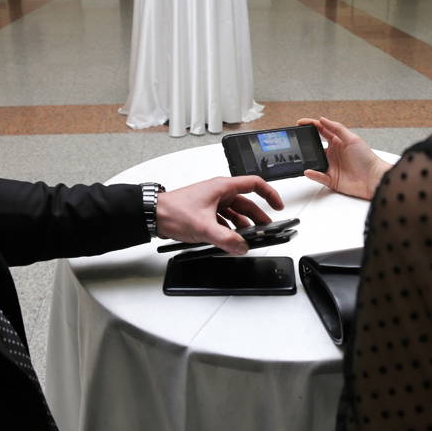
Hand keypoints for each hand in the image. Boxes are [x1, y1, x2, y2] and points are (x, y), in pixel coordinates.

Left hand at [155, 176, 284, 254]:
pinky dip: (230, 228)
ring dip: (243, 225)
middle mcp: (218, 192)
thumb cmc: (173, 211)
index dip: (270, 194)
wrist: (153, 215)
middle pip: (246, 202)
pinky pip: (224, 219)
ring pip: (235, 212)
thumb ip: (225, 238)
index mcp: (222, 187)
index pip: (254, 184)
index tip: (278, 206)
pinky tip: (230, 239)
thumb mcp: (203, 227)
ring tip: (249, 238)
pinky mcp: (205, 211)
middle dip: (257, 216)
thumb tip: (242, 246)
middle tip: (265, 229)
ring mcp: (211, 202)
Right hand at [297, 117, 390, 200]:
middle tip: (297, 139)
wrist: (374, 179)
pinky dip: (313, 174)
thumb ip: (337, 128)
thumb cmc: (367, 158)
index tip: (300, 123)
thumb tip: (322, 119)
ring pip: (315, 162)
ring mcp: (332, 166)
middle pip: (315, 146)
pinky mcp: (331, 179)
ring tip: (301, 156)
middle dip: (305, 143)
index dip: (311, 125)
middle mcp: (333, 153)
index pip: (321, 131)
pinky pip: (318, 176)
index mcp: (338, 142)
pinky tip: (309, 171)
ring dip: (308, 160)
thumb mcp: (352, 139)